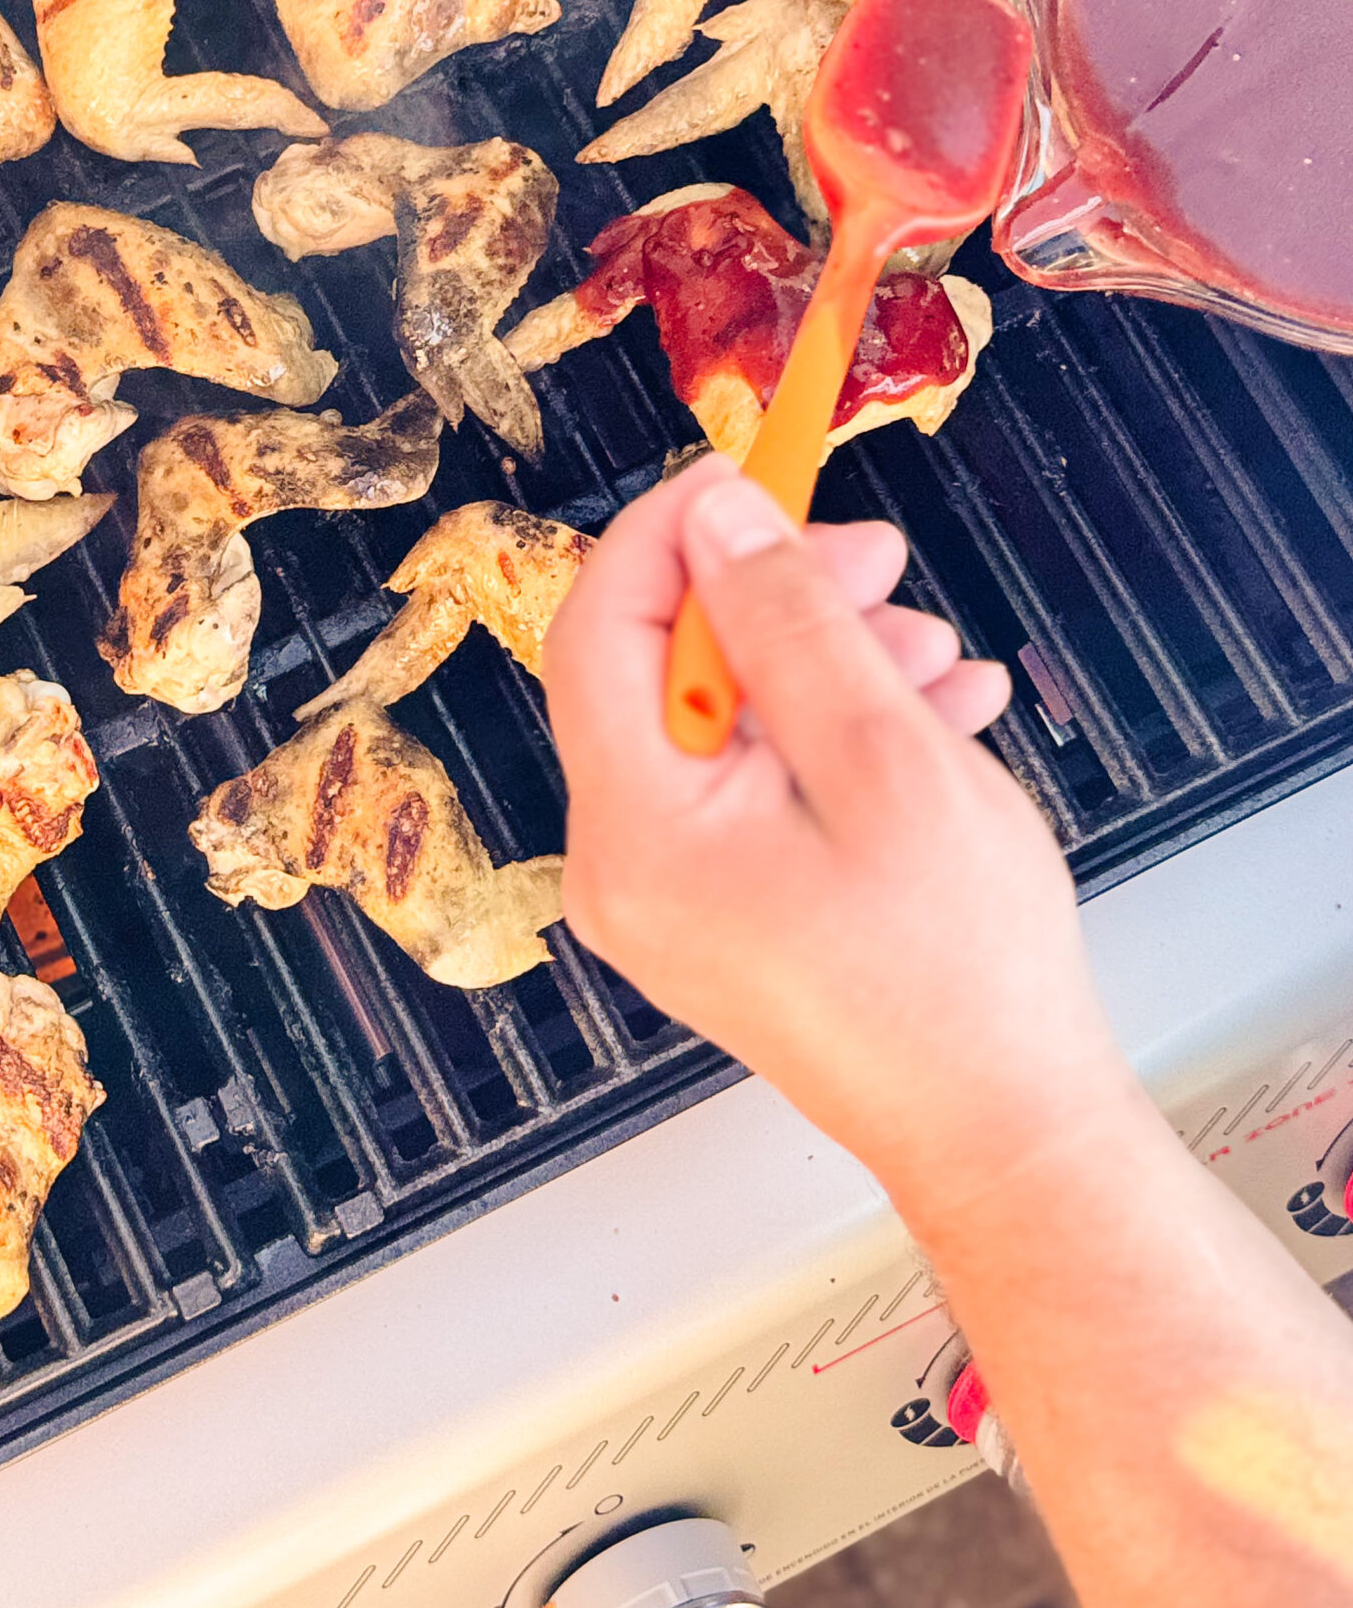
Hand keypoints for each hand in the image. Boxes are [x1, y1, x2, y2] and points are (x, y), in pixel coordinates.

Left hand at [542, 458, 1136, 1216]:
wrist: (1007, 1132)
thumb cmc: (955, 972)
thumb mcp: (880, 754)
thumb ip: (786, 619)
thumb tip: (715, 513)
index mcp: (634, 831)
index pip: (600, 627)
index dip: (672, 532)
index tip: (755, 475)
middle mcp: (624, 867)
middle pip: (665, 669)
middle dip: (778, 598)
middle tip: (882, 559)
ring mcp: (670, 898)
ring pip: (727, 719)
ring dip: (829, 663)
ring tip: (938, 659)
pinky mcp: (722, 912)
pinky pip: (756, 783)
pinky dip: (838, 736)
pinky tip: (936, 717)